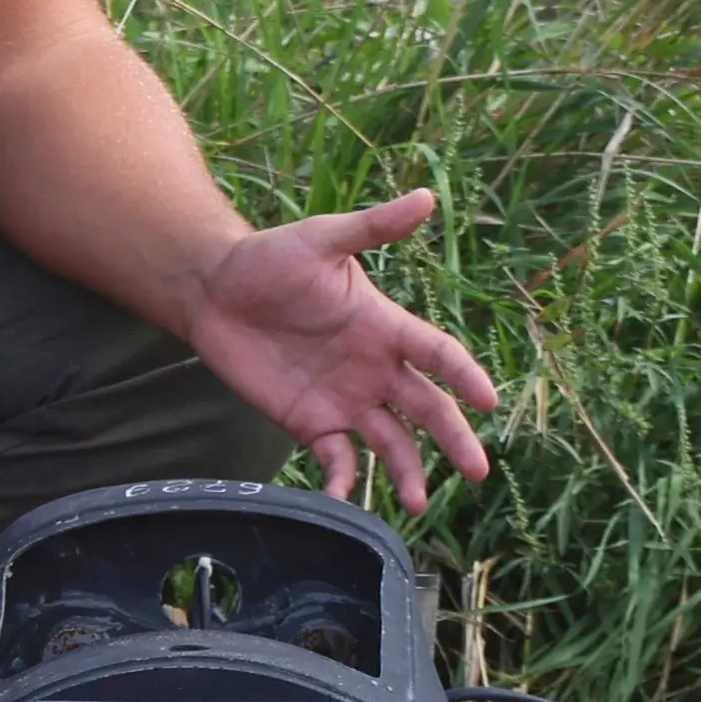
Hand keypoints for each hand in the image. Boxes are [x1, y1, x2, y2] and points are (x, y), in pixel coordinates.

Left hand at [186, 189, 500, 510]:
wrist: (213, 291)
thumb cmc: (269, 259)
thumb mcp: (322, 240)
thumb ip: (372, 227)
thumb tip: (427, 197)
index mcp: (385, 326)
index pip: (436, 354)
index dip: (463, 375)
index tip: (487, 401)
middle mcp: (375, 368)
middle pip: (425, 408)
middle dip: (453, 439)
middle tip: (477, 471)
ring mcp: (345, 399)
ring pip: (390, 442)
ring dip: (406, 472)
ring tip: (418, 503)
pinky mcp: (310, 422)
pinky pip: (336, 458)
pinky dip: (344, 481)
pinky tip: (345, 501)